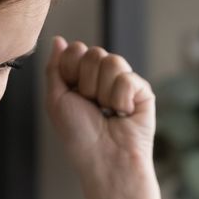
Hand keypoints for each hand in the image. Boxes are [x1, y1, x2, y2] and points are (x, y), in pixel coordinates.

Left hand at [45, 36, 155, 178]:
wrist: (104, 159)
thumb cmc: (78, 136)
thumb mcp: (56, 100)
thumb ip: (55, 68)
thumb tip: (58, 40)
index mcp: (81, 79)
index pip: (76, 50)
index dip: (70, 70)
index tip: (72, 93)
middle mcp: (103, 79)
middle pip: (94, 53)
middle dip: (86, 83)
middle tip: (91, 106)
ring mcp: (124, 84)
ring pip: (112, 61)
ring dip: (103, 92)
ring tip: (107, 111)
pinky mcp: (143, 92)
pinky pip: (128, 78)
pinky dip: (121, 100)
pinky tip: (124, 114)